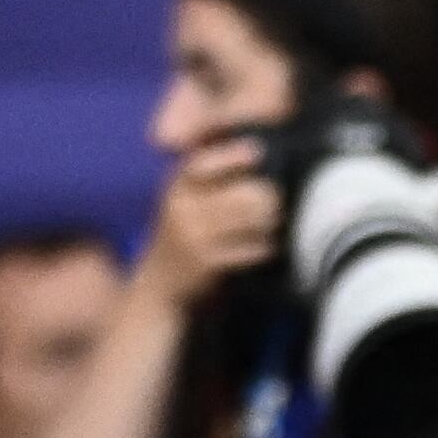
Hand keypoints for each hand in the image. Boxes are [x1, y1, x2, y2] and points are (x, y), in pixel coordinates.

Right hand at [143, 133, 283, 310]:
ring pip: (250, 219)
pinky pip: (252, 249)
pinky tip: (267, 248)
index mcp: (177, 186)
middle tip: (278, 203)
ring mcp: (194, 236)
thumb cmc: (184, 237)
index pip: (203, 163)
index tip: (258, 151)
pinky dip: (265, 248)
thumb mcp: (187, 201)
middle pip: (240, 193)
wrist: (159, 286)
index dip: (231, 156)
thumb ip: (211, 178)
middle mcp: (182, 207)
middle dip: (268, 197)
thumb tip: (255, 151)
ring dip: (271, 222)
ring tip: (275, 225)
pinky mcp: (207, 263)